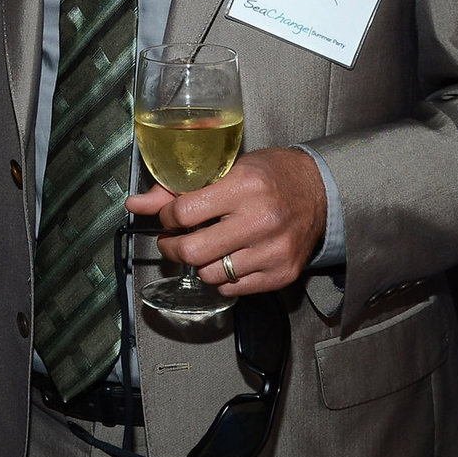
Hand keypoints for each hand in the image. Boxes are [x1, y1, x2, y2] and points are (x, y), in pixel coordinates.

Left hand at [124, 146, 326, 294]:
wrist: (322, 192)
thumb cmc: (270, 176)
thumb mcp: (226, 168)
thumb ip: (178, 189)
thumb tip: (135, 205)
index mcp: (244, 186)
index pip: (184, 213)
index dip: (166, 217)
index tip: (169, 217)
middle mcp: (260, 220)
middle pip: (192, 251)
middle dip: (172, 248)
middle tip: (172, 241)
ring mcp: (273, 251)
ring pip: (210, 275)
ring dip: (198, 264)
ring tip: (203, 248)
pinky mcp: (282, 273)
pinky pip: (233, 288)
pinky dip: (221, 278)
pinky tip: (226, 259)